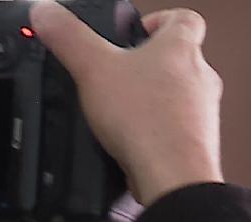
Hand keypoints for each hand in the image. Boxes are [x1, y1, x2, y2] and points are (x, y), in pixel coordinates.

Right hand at [30, 1, 223, 205]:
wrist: (174, 176)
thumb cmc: (148, 122)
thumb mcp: (93, 69)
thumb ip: (68, 37)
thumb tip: (47, 13)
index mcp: (181, 48)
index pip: (185, 18)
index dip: (160, 20)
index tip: (139, 33)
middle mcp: (200, 77)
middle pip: (182, 58)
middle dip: (151, 64)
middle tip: (124, 73)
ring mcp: (203, 112)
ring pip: (182, 95)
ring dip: (157, 99)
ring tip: (126, 109)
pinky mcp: (197, 142)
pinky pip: (179, 128)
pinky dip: (159, 131)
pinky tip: (135, 140)